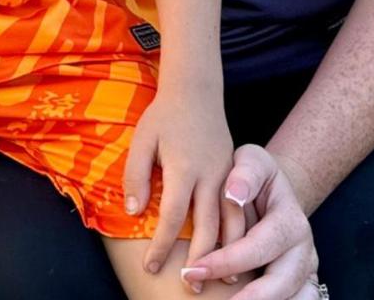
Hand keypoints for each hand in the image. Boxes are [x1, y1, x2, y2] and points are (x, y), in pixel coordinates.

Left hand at [123, 79, 237, 281]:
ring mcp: (227, 176)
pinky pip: (241, 212)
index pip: (172, 217)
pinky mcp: (234, 177)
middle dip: (199, 261)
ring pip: (233, 223)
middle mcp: (210, 176)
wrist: (196, 93)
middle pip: (208, 227)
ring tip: (222, 281)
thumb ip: (135, 176)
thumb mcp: (141, 141)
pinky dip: (239, 236)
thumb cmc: (163, 117)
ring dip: (228, 254)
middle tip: (189, 288)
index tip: (151, 268)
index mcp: (183, 168)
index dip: (161, 245)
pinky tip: (236, 254)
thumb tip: (132, 212)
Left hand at [181, 145, 320, 299]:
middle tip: (209, 297)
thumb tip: (234, 195)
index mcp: (290, 220)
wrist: (274, 193)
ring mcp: (306, 270)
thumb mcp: (251, 161)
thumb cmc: (254, 178)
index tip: (194, 269)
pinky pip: (302, 299)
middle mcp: (303, 249)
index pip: (259, 246)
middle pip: (282, 281)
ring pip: (298, 297)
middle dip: (248, 297)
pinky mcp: (302, 284)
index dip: (228, 260)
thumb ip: (245, 173)